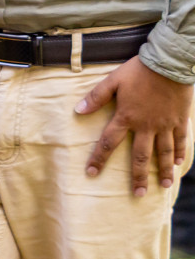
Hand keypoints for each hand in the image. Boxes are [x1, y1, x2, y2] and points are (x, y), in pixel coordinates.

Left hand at [77, 56, 192, 195]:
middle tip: (137, 194)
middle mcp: (146, 126)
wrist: (168, 64)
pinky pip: (180, 141)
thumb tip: (78, 110)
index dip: (99, 158)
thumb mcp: (113, 81)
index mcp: (126, 117)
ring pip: (163, 153)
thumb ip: (96, 97)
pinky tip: (178, 164)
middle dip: (138, 177)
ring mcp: (165, 125)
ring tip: (163, 186)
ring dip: (163, 171)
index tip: (92, 173)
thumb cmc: (138, 71)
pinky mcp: (179, 121)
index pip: (109, 142)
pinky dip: (179, 154)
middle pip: (140, 156)